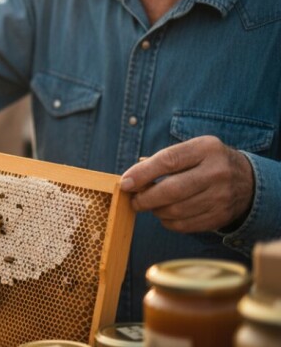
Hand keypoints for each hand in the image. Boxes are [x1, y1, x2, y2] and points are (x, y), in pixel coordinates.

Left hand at [120, 136, 254, 232]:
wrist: (248, 181)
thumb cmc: (207, 162)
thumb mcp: (193, 150)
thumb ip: (164, 160)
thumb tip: (131, 178)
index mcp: (206, 149)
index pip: (168, 161)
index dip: (142, 174)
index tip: (125, 183)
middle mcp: (217, 172)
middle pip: (171, 190)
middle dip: (145, 198)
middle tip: (134, 201)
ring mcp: (221, 196)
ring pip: (177, 210)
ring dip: (156, 211)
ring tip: (151, 206)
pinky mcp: (221, 216)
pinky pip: (186, 225)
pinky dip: (169, 222)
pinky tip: (165, 215)